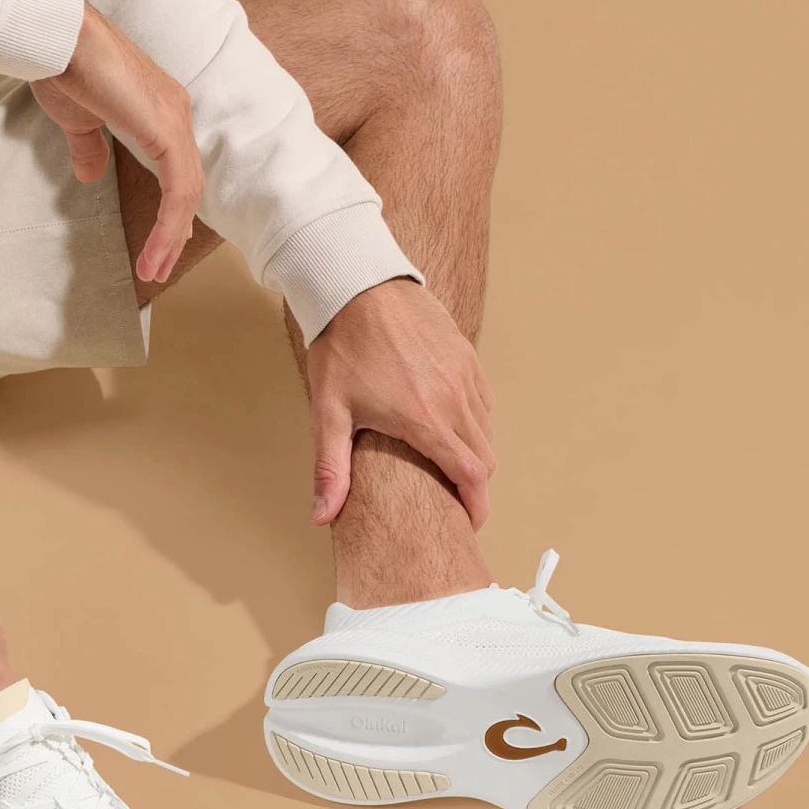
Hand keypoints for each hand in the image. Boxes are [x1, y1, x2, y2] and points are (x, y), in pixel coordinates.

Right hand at [31, 4, 203, 283]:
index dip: (171, 212)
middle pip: (189, 186)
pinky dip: (169, 223)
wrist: (56, 37)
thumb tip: (92, 174)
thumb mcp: (79, 119)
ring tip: (153, 269)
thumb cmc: (63, 66)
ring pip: (187, 193)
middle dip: (174, 232)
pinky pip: (178, 189)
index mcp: (161, 110)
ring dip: (171, 237)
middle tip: (159, 267)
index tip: (160, 246)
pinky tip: (155, 249)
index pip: (177, 171)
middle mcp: (176, 112)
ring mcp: (174, 119)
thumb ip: (89, 147)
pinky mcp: (165, 129)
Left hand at [306, 278, 495, 528]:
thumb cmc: (341, 348)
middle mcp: (454, 398)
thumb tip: (322, 516)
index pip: (471, 475)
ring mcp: (465, 374)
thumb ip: (330, 468)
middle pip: (485, 457)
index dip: (476, 506)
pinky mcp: (467, 354)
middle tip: (455, 500)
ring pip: (487, 429)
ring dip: (475, 453)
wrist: (359, 286)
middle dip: (475, 485)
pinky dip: (475, 420)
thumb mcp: (328, 411)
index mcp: (424, 419)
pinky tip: (448, 423)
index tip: (469, 522)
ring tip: (449, 465)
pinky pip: (484, 400)